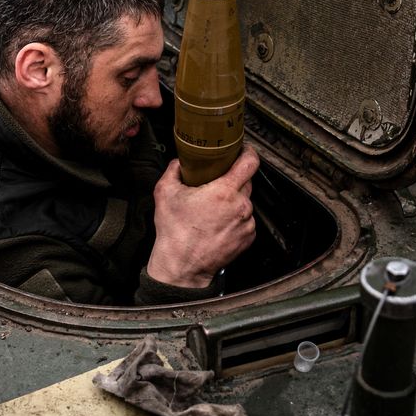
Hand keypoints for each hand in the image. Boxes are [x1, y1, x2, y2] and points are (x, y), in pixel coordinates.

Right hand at [146, 146, 260, 288]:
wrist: (182, 266)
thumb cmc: (175, 233)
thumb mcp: (165, 192)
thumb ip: (174, 170)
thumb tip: (179, 162)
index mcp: (224, 192)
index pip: (250, 162)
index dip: (247, 152)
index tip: (242, 150)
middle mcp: (240, 206)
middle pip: (246, 181)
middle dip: (233, 179)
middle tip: (216, 183)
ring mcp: (246, 223)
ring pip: (245, 201)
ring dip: (233, 200)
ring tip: (213, 208)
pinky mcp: (248, 237)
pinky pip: (245, 219)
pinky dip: (235, 218)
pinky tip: (218, 223)